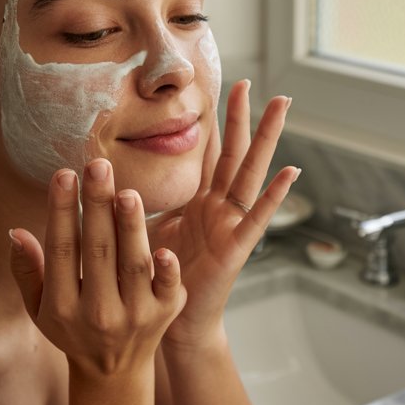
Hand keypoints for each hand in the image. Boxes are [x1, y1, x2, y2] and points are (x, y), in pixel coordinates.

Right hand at [9, 159, 186, 379]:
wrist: (113, 371)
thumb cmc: (72, 326)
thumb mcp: (39, 306)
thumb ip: (27, 270)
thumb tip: (15, 232)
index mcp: (63, 307)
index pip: (62, 249)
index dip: (62, 211)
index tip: (63, 174)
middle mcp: (98, 313)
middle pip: (97, 251)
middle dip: (97, 206)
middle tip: (98, 165)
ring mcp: (135, 315)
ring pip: (132, 265)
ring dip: (131, 227)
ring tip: (126, 192)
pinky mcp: (165, 314)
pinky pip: (167, 289)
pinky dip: (167, 270)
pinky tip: (163, 246)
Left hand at [147, 81, 299, 349]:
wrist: (167, 324)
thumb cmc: (158, 278)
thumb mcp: (147, 229)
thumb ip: (140, 202)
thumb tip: (113, 174)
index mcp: (199, 201)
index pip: (210, 152)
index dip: (215, 121)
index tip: (220, 86)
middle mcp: (219, 207)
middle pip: (233, 152)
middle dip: (241, 117)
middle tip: (248, 80)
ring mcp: (231, 224)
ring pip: (251, 171)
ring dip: (266, 137)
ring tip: (281, 106)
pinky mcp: (236, 247)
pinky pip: (257, 216)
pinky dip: (275, 194)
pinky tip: (291, 170)